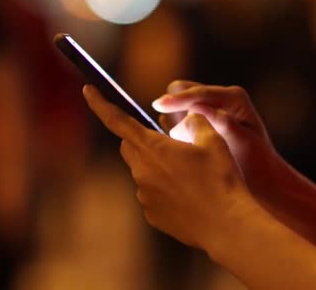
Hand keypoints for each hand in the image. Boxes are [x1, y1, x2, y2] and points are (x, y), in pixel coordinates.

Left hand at [82, 85, 257, 249]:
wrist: (227, 225)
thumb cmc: (221, 179)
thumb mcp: (213, 139)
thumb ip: (194, 121)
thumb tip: (186, 119)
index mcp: (152, 147)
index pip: (116, 119)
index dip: (99, 103)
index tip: (87, 89)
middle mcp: (141, 171)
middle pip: (129, 146)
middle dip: (142, 140)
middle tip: (170, 143)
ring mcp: (144, 195)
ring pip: (143, 172)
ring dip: (158, 167)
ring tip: (191, 176)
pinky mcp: (152, 214)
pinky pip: (152, 194)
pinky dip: (165, 190)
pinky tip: (190, 196)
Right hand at [153, 81, 278, 196]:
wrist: (262, 180)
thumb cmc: (256, 163)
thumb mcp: (242, 142)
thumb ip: (222, 123)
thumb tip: (196, 108)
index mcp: (233, 98)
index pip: (199, 93)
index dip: (177, 99)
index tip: (157, 105)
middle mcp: (218, 98)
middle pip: (182, 90)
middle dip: (173, 107)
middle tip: (173, 133)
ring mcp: (206, 109)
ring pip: (176, 105)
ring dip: (172, 120)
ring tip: (183, 143)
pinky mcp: (197, 120)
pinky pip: (175, 118)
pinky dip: (173, 129)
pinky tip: (183, 146)